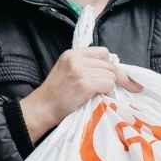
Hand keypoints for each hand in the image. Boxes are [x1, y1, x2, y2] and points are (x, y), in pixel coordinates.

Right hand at [20, 47, 142, 142]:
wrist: (42, 108)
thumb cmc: (57, 94)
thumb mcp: (68, 71)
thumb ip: (87, 67)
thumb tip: (115, 71)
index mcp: (73, 53)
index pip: (103, 52)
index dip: (111, 65)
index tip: (116, 76)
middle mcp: (76, 59)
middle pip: (109, 65)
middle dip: (115, 77)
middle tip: (117, 89)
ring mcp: (80, 71)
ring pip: (111, 75)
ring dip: (109, 87)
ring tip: (98, 94)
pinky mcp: (84, 83)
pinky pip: (108, 85)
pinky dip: (107, 92)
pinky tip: (97, 97)